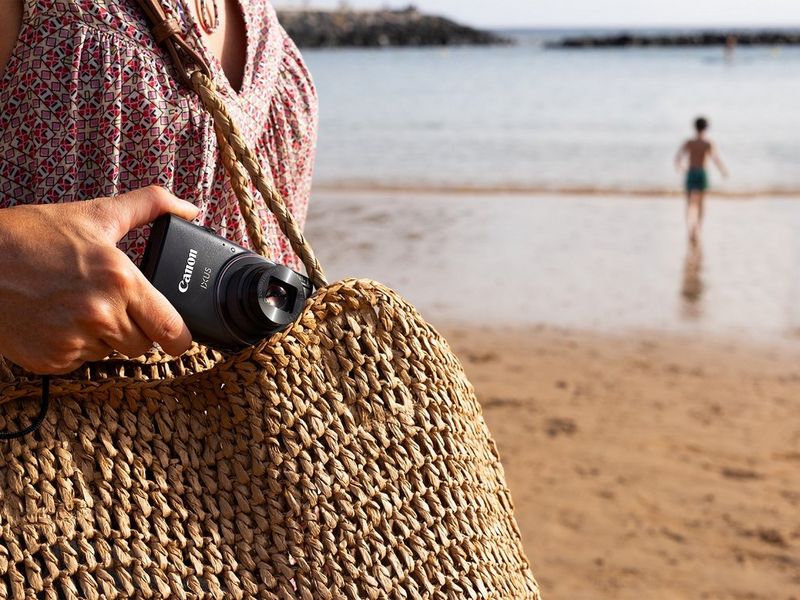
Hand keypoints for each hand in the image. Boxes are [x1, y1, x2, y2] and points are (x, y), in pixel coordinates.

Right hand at [0, 186, 198, 373]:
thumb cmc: (32, 237)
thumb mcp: (95, 214)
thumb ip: (149, 206)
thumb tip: (190, 207)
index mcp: (120, 281)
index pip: (171, 330)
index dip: (180, 338)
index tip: (180, 338)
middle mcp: (101, 315)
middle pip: (143, 345)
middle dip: (136, 329)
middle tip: (114, 306)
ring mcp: (74, 341)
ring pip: (112, 354)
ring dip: (105, 338)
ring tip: (79, 307)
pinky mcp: (51, 360)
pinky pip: (81, 362)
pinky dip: (75, 347)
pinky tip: (59, 321)